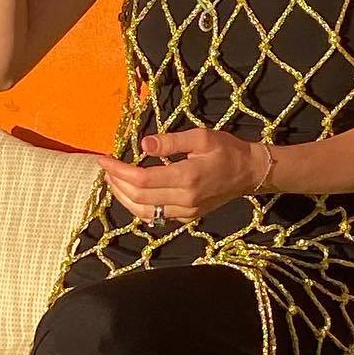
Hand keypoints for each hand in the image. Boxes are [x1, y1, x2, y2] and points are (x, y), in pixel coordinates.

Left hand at [92, 128, 269, 223]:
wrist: (249, 173)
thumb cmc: (226, 150)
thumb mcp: (201, 137)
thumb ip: (171, 142)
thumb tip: (143, 145)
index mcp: (187, 177)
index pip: (142, 178)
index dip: (118, 170)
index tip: (104, 159)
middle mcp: (184, 200)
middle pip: (139, 197)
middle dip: (117, 182)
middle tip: (106, 168)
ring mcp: (186, 212)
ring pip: (144, 212)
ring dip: (123, 197)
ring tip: (112, 181)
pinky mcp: (187, 217)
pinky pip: (155, 217)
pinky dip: (137, 207)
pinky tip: (130, 194)